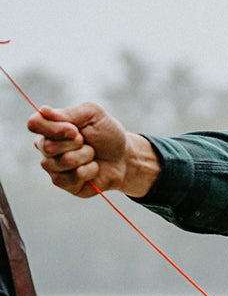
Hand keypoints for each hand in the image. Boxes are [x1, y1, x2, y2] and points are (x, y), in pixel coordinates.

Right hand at [27, 103, 160, 197]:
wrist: (124, 157)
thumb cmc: (107, 134)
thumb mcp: (93, 115)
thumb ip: (69, 113)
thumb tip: (43, 110)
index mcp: (49, 127)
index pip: (34, 124)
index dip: (55, 128)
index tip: (75, 130)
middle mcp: (46, 147)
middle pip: (48, 146)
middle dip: (76, 143)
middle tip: (87, 142)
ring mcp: (54, 167)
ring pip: (62, 162)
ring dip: (85, 156)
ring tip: (92, 154)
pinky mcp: (65, 184)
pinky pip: (72, 178)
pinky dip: (89, 171)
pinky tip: (94, 168)